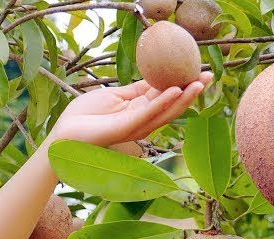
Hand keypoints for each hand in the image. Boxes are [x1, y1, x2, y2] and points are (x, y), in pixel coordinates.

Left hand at [46, 73, 213, 147]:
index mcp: (138, 110)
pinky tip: (175, 90)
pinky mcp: (125, 128)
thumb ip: (135, 90)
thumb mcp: (114, 95)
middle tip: (210, 76)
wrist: (64, 133)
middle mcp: (141, 121)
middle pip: (172, 106)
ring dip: (184, 97)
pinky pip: (148, 113)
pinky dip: (163, 102)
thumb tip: (154, 78)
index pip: (166, 96)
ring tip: (199, 82)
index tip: (200, 71)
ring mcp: (135, 126)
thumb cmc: (84, 116)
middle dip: (192, 92)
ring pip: (165, 112)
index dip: (183, 84)